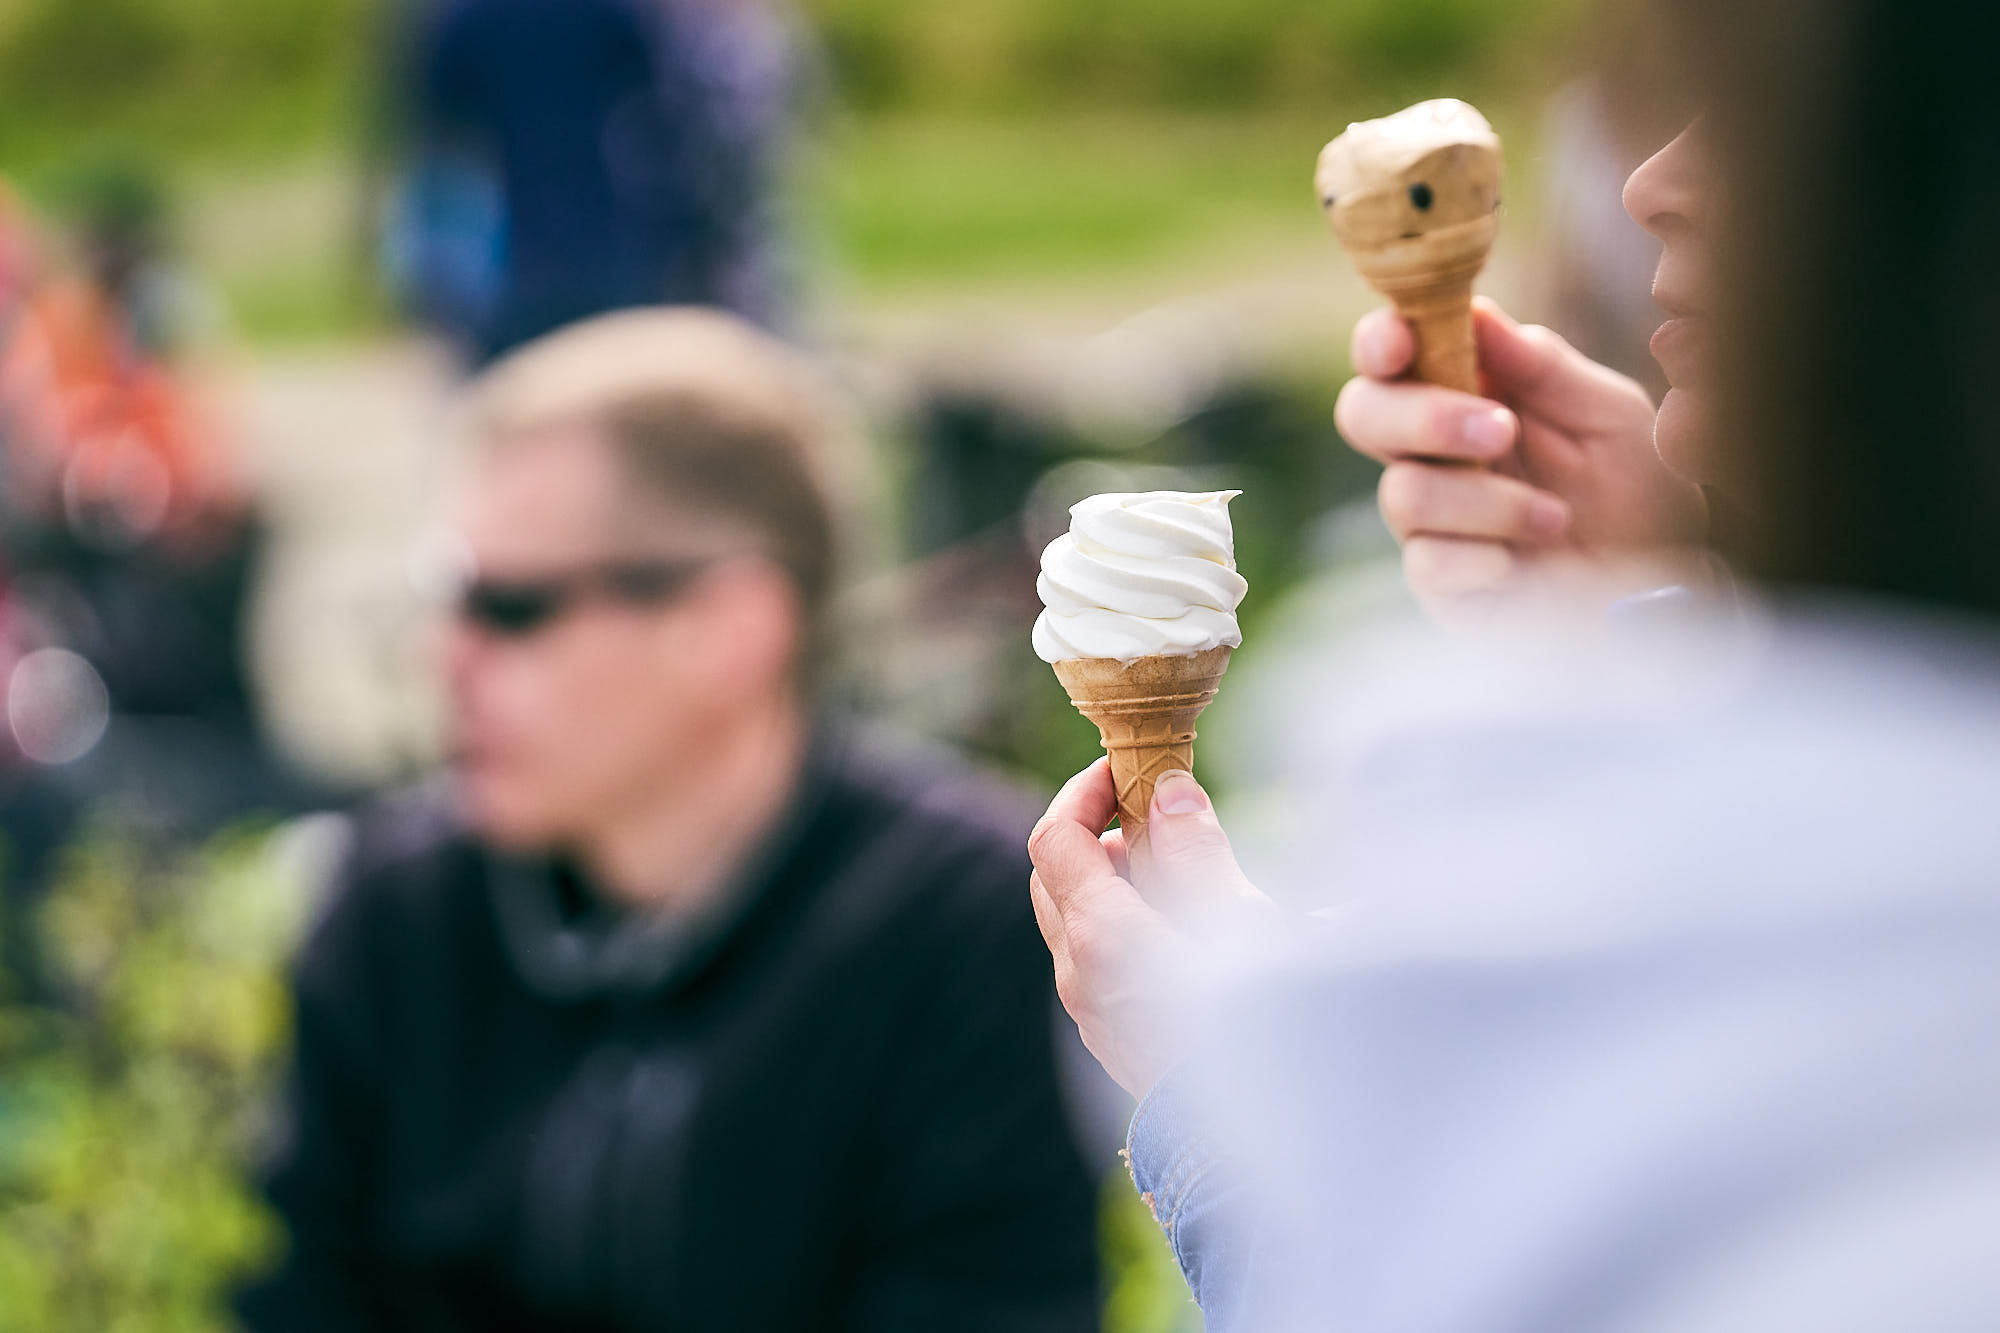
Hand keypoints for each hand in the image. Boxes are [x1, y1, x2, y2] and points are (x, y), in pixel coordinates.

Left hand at [1027, 759, 1274, 1098]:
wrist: (1245, 1143)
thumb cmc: (1254, 1030)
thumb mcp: (1239, 924)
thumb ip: (1198, 851)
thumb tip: (1170, 792)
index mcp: (1099, 935)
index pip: (1054, 837)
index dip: (1084, 791)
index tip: (1129, 771)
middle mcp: (1077, 971)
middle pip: (1054, 874)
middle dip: (1097, 830)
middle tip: (1159, 816)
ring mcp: (1088, 1007)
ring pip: (1074, 916)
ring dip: (1112, 878)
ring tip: (1183, 871)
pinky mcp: (1109, 1033)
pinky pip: (1095, 956)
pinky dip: (1121, 920)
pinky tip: (1184, 927)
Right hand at [1334, 299, 1707, 623]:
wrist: (1662, 589)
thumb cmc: (1637, 491)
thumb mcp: (1609, 413)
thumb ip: (1545, 365)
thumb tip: (1479, 313)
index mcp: (1465, 394)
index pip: (1390, 356)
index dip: (1379, 341)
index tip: (1400, 341)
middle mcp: (1432, 453)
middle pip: (1362, 414)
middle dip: (1425, 416)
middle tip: (1501, 429)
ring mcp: (1429, 521)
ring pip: (1403, 492)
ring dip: (1486, 500)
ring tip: (1555, 517)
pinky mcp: (1436, 584)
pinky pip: (1425, 561)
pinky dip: (1483, 557)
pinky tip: (1522, 563)